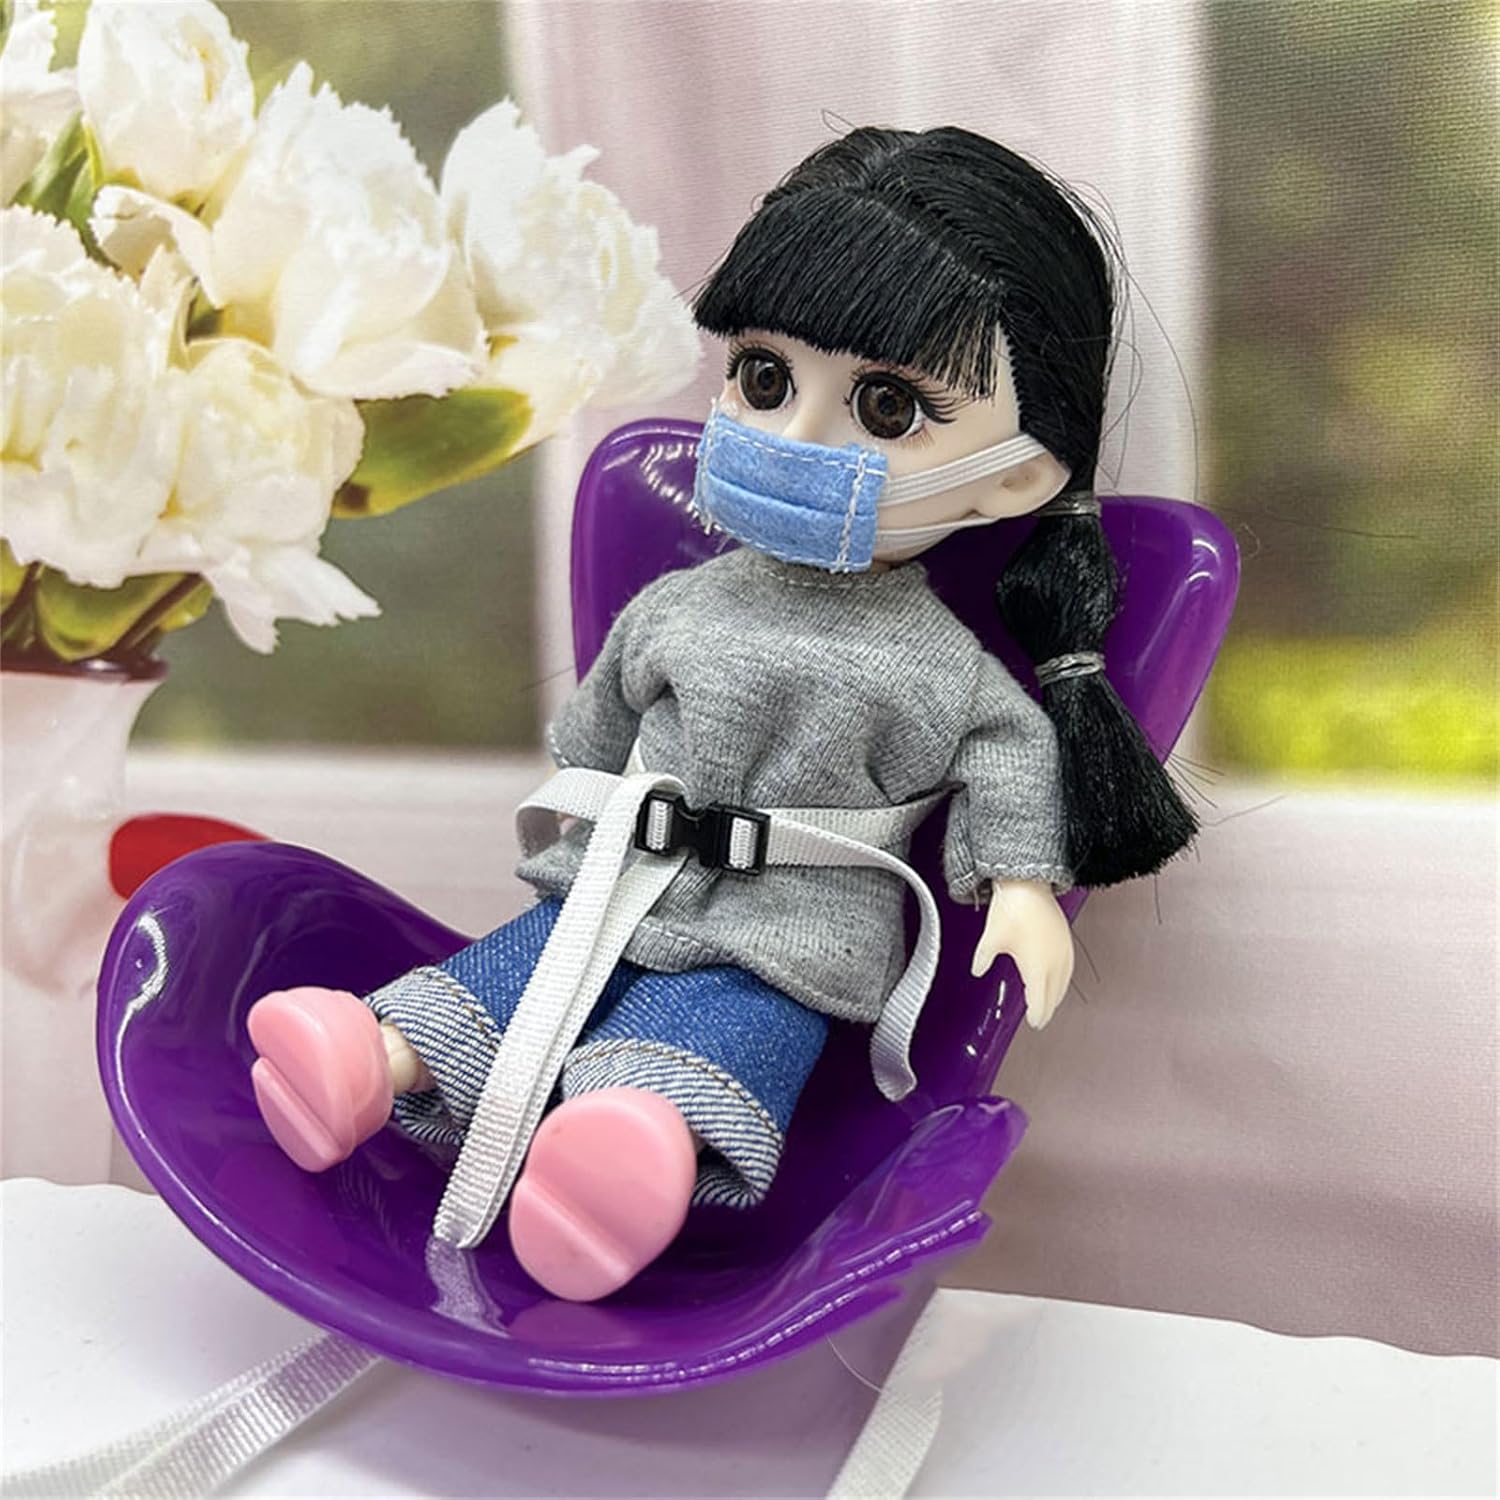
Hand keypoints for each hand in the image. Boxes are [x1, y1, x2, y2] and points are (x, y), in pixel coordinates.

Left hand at [970, 878, 1074, 1028]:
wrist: (1028, 886)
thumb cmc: (1012, 911)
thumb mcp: (990, 940)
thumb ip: (983, 960)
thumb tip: (977, 970)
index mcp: (1038, 969)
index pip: (1040, 1001)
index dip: (1037, 1015)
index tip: (1034, 1022)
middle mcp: (1055, 963)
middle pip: (1054, 995)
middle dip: (1047, 1008)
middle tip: (1040, 1017)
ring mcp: (1063, 952)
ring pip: (1064, 983)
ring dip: (1056, 995)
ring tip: (1048, 1002)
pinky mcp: (1066, 941)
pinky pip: (1068, 968)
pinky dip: (1062, 979)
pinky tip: (1056, 977)